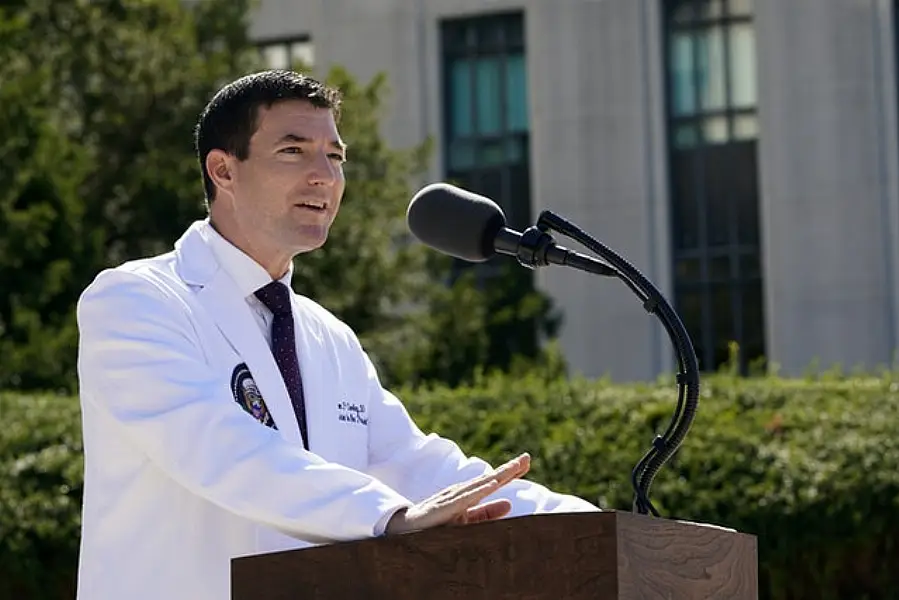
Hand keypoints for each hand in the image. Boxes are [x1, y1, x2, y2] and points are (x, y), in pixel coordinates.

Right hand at [385, 453, 530, 535]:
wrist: (407, 530)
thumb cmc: (437, 525)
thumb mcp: (466, 520)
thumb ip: (486, 513)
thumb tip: (509, 503)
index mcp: (470, 494)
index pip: (494, 481)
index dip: (510, 472)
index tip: (527, 462)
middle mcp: (463, 491)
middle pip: (490, 478)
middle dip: (509, 468)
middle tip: (527, 457)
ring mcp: (454, 498)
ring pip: (480, 485)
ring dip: (498, 476)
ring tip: (514, 467)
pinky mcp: (445, 507)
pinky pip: (465, 498)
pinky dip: (479, 490)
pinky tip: (492, 485)